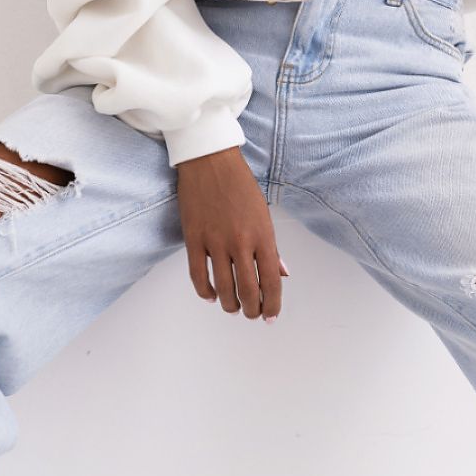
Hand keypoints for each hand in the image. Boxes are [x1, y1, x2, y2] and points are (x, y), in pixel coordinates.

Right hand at [176, 147, 288, 319]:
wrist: (211, 160)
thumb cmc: (240, 184)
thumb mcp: (264, 213)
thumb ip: (272, 246)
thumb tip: (282, 273)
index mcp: (263, 234)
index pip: (272, 281)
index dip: (273, 304)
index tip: (271, 316)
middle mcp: (241, 241)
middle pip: (248, 291)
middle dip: (252, 310)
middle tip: (252, 314)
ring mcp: (215, 241)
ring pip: (224, 289)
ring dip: (230, 305)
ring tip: (233, 307)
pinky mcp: (193, 238)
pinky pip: (198, 276)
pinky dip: (205, 292)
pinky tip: (212, 295)